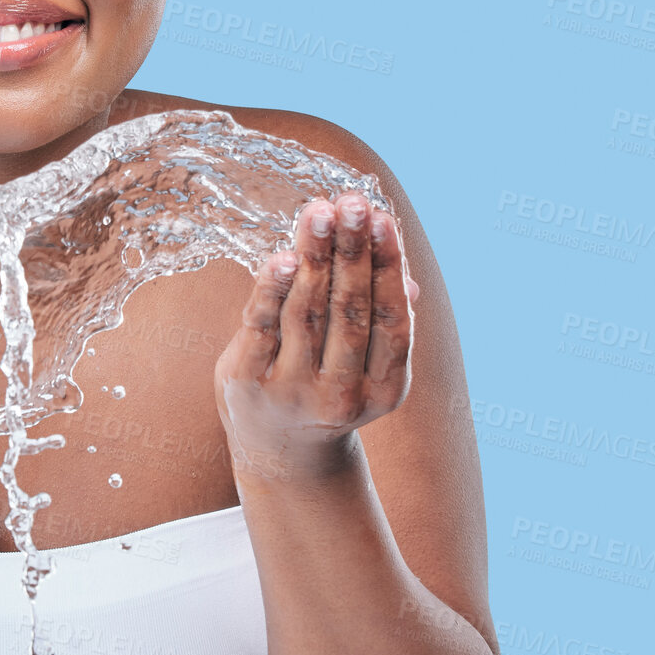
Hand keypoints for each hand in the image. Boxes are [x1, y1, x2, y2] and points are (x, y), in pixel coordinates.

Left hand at [214, 192, 416, 479]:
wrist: (279, 451)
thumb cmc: (329, 387)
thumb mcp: (368, 367)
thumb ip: (384, 323)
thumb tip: (407, 280)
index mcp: (385, 390)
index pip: (391, 318)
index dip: (387, 264)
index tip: (382, 217)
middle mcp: (341, 394)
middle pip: (349, 310)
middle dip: (352, 251)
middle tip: (352, 203)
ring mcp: (291, 391)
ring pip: (308, 313)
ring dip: (315, 257)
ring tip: (319, 212)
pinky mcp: (248, 381)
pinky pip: (262, 324)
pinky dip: (273, 288)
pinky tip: (285, 256)